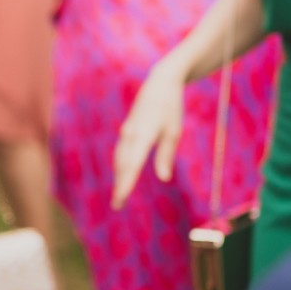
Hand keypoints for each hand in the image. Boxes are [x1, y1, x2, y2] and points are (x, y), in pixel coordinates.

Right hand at [112, 58, 187, 208]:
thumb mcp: (174, 130)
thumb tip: (164, 178)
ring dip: (118, 177)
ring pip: (120, 159)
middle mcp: (131, 134)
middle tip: (117, 206)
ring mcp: (127, 131)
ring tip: (118, 196)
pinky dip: (120, 166)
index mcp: (144, 134)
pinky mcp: (127, 130)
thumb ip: (166, 155)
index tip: (120, 199)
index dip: (125, 183)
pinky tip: (121, 175)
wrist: (159, 83)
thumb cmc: (171, 107)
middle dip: (119, 185)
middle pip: (122, 165)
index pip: (133, 164)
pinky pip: (121, 151)